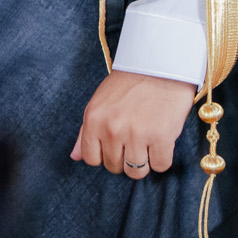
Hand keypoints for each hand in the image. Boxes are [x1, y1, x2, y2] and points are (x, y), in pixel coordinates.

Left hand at [70, 70, 197, 177]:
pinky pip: (160, 166)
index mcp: (94, 120)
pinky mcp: (161, 137)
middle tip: (135, 138)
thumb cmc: (129, 84)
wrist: (161, 65)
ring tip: (148, 141)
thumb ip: (86, 132)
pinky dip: (162, 158)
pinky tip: (162, 140)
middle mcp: (112, 129)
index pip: (91, 159)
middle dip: (124, 157)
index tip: (116, 145)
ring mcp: (136, 134)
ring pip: (136, 172)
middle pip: (114, 167)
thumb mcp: (100, 102)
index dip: (105, 155)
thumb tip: (75, 157)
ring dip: (144, 161)